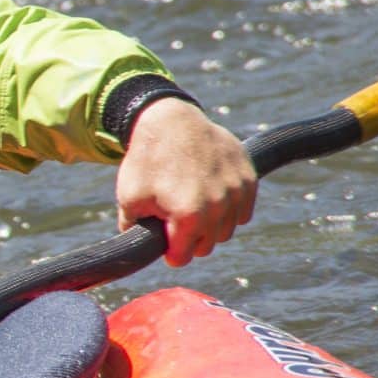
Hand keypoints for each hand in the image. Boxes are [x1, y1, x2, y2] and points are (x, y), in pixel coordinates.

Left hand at [115, 98, 256, 267]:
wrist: (170, 121)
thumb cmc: (147, 161)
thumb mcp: (128, 198)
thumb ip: (134, 229)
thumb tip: (140, 247)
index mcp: (189, 216)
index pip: (183, 256)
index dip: (170, 253)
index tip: (165, 246)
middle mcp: (219, 207)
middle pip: (206, 246)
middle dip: (189, 240)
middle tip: (175, 224)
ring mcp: (237, 192)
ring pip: (226, 230)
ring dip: (210, 226)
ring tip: (191, 207)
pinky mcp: (249, 179)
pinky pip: (242, 212)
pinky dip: (228, 211)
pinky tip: (210, 199)